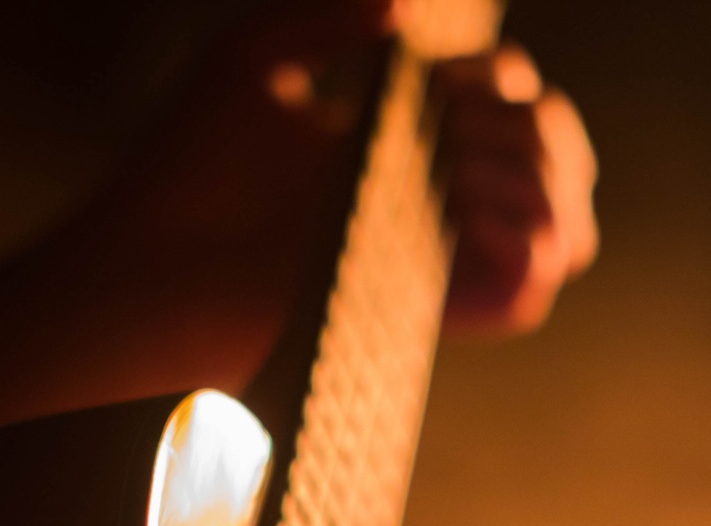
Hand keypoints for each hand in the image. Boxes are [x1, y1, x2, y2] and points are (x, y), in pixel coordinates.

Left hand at [57, 5, 598, 388]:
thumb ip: (331, 14)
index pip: (509, 103)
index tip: (432, 79)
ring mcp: (435, 261)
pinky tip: (466, 204)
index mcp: (402, 142)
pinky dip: (532, 241)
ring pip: (565, 225)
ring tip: (457, 165)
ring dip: (538, 174)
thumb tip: (410, 13)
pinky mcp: (427, 311)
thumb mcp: (252, 56)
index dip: (496, 77)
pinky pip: (529, 291)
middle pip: (554, 157)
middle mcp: (431, 204)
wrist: (146, 271)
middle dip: (533, 122)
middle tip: (448, 123)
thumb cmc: (180, 169)